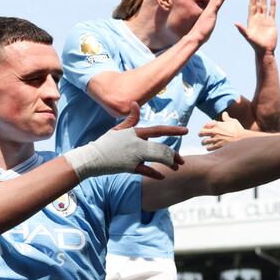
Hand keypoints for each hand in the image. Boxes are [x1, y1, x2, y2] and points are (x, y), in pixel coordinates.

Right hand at [63, 102, 186, 179]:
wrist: (93, 157)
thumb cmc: (106, 143)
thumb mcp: (119, 129)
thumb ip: (131, 118)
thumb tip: (135, 103)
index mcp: (136, 133)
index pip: (159, 130)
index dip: (173, 130)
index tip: (186, 130)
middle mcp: (137, 143)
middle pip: (162, 147)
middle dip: (174, 154)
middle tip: (181, 160)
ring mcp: (134, 155)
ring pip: (158, 158)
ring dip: (169, 163)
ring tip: (176, 167)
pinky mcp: (130, 167)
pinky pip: (147, 171)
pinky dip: (156, 173)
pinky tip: (163, 176)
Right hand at [188, 0, 228, 44]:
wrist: (195, 38)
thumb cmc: (199, 35)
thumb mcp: (205, 28)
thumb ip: (206, 24)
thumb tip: (205, 26)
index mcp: (208, 12)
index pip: (215, 1)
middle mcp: (209, 9)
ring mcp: (210, 11)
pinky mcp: (211, 14)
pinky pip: (217, 4)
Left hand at [198, 112, 246, 150]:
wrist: (242, 138)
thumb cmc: (238, 129)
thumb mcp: (232, 121)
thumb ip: (226, 117)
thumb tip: (224, 113)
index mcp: (217, 124)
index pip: (205, 125)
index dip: (204, 127)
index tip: (206, 128)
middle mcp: (214, 132)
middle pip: (201, 133)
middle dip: (200, 134)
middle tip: (201, 135)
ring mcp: (215, 140)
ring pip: (203, 142)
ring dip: (204, 142)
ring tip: (205, 142)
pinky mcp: (218, 146)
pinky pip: (209, 148)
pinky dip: (208, 148)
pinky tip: (210, 147)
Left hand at [234, 0, 276, 53]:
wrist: (265, 50)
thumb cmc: (255, 45)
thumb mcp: (247, 36)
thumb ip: (242, 29)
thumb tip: (234, 23)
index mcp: (251, 20)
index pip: (251, 6)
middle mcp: (258, 18)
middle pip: (257, 3)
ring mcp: (265, 19)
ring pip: (265, 5)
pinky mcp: (272, 22)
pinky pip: (272, 11)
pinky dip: (273, 5)